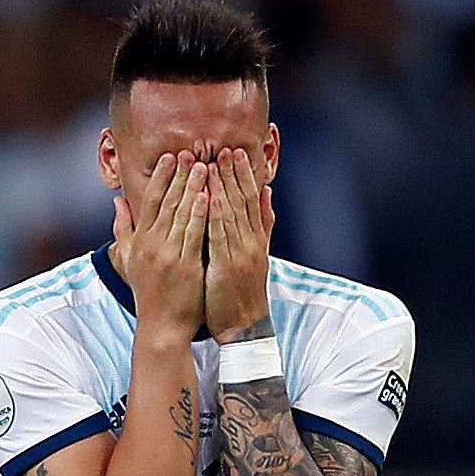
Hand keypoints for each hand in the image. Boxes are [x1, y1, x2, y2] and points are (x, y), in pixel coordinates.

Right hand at [112, 151, 207, 340]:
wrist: (161, 326)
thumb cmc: (149, 293)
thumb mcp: (129, 259)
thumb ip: (123, 228)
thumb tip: (118, 201)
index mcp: (140, 240)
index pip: (151, 201)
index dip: (160, 177)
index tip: (170, 156)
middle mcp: (152, 244)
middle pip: (166, 202)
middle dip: (178, 175)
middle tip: (190, 151)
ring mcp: (169, 255)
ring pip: (181, 214)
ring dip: (192, 188)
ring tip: (203, 165)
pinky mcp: (186, 266)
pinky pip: (195, 235)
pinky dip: (201, 214)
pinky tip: (209, 196)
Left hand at [204, 146, 276, 341]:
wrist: (244, 327)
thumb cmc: (244, 292)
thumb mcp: (258, 255)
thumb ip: (262, 224)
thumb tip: (267, 194)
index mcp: (256, 239)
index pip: (251, 201)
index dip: (243, 176)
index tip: (235, 153)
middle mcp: (251, 243)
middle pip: (242, 202)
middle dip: (232, 174)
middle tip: (224, 149)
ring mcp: (240, 254)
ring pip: (231, 215)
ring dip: (222, 188)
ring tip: (212, 164)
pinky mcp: (226, 267)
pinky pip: (219, 237)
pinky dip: (214, 216)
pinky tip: (207, 197)